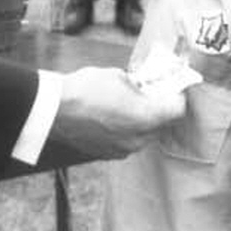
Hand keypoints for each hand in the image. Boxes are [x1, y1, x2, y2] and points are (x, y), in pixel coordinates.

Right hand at [47, 67, 186, 158]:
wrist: (52, 110)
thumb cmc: (85, 88)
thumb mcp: (119, 76)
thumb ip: (140, 85)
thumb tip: (146, 87)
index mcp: (147, 117)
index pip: (178, 109)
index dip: (176, 95)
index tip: (171, 87)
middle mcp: (140, 139)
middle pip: (162, 124)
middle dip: (159, 109)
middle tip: (149, 93)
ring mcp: (124, 150)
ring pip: (145, 135)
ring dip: (142, 121)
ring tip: (126, 105)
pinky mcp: (109, 155)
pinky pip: (127, 142)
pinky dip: (125, 131)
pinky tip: (111, 117)